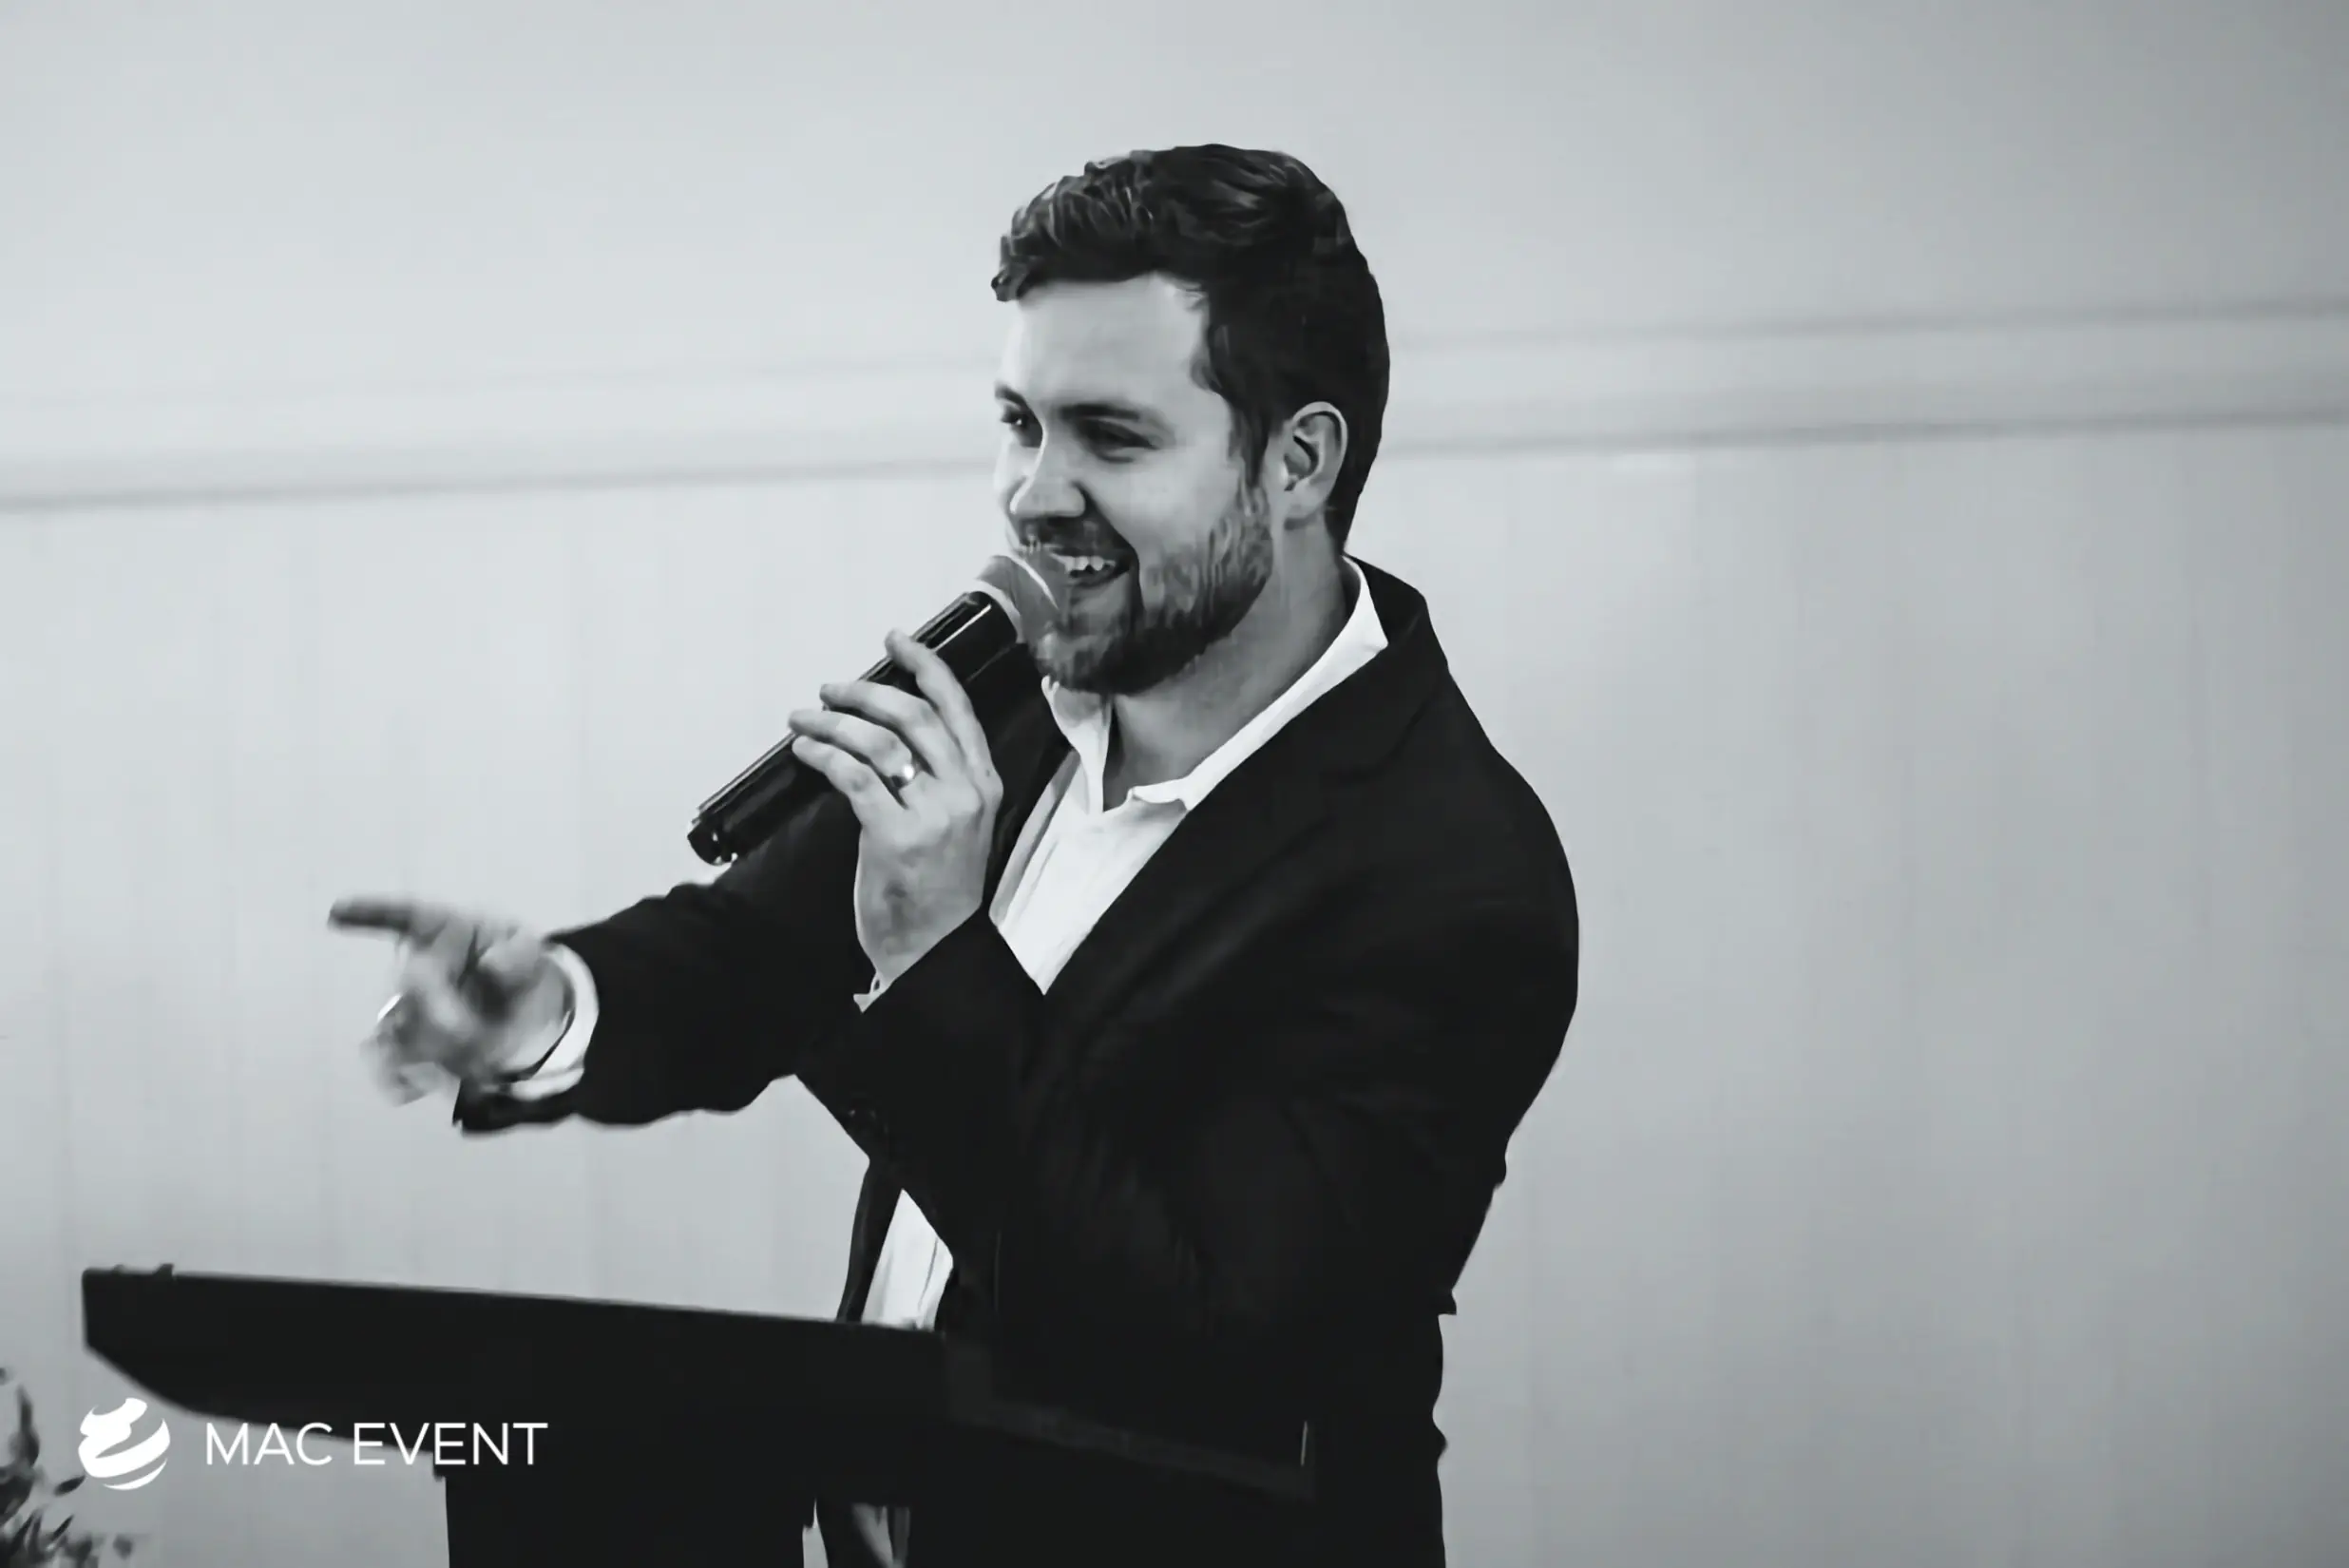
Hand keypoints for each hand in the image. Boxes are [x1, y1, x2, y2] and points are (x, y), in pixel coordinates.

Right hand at [326, 898, 573, 1094]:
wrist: (522, 1011)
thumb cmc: (519, 964)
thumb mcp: (529, 949)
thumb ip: (517, 954)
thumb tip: (491, 967)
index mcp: (443, 930)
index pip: (403, 915)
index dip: (369, 913)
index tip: (336, 912)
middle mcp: (418, 966)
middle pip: (409, 984)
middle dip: (436, 1008)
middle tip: (465, 1031)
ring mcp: (410, 1005)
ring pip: (398, 1025)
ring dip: (425, 1044)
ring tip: (462, 1056)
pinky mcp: (411, 1041)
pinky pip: (391, 1058)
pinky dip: (398, 1076)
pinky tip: (408, 1089)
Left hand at [787, 629, 1001, 985]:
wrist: (933, 949)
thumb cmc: (938, 888)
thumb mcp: (957, 822)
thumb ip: (937, 777)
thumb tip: (883, 729)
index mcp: (984, 783)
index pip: (957, 707)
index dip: (925, 664)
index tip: (896, 639)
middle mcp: (965, 793)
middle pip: (913, 714)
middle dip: (864, 690)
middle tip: (829, 688)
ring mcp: (933, 815)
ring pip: (878, 741)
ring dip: (832, 721)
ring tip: (804, 719)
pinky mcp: (895, 837)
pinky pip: (853, 776)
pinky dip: (824, 754)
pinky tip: (806, 751)